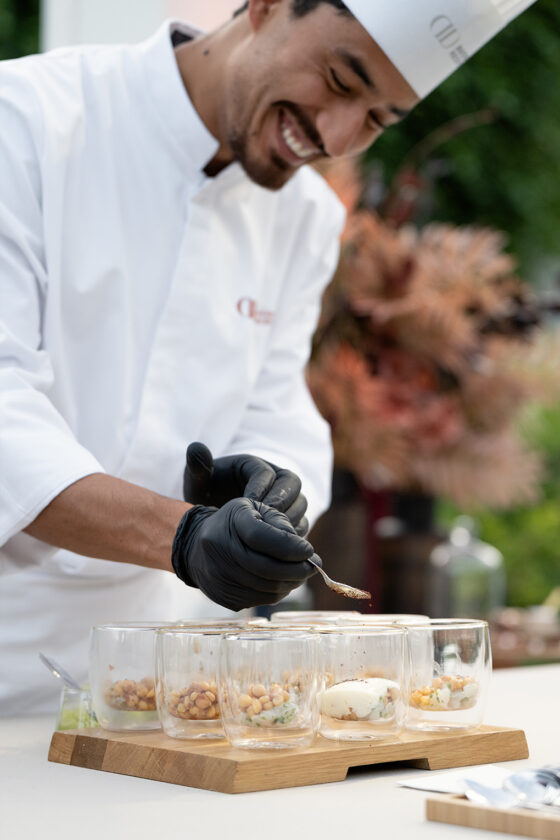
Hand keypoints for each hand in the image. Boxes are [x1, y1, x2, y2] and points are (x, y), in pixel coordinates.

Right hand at [171, 498, 320, 610]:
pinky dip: (277, 592)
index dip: (289, 546)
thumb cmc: (235, 524)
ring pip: (266, 588)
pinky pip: (259, 600)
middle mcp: (220, 550)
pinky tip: (284, 582)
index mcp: (231, 522)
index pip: (261, 537)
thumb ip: (280, 525)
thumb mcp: (256, 510)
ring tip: (301, 574)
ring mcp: (219, 577)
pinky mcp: (224, 597)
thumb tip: (306, 553)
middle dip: (297, 570)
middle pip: (266, 568)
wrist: (196, 546)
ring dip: (291, 583)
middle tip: (314, 566)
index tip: (309, 550)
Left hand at [183, 442, 308, 534]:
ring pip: (301, 504)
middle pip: (292, 484)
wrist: (214, 515)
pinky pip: (301, 524)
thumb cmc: (207, 495)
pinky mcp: (292, 517)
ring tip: (272, 537)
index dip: (260, 489)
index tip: (247, 506)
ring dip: (289, 520)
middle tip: (266, 523)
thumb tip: (195, 448)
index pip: (267, 472)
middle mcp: (276, 478)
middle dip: (282, 504)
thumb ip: (197, 468)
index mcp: (254, 465)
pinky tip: (277, 549)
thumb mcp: (198, 482)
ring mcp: (287, 498)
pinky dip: (292, 535)